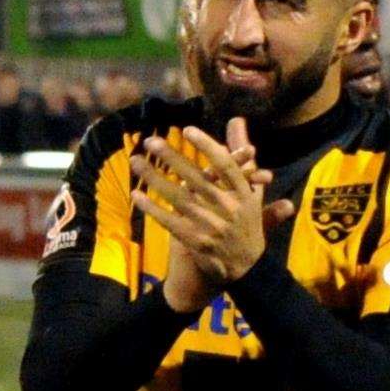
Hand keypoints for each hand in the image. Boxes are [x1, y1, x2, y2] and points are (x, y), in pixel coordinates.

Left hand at [130, 121, 292, 302]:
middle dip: (171, 158)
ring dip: (154, 179)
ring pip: (179, 198)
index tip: (188, 130)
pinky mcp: (196, 241)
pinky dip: (152, 208)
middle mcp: (228, 209)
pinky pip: (170, 221)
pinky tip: (137, 195)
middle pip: (196, 178)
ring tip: (136, 162)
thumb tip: (236, 121)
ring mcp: (212, 226)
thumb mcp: (252, 190)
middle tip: (150, 142)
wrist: (247, 269)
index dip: (207, 147)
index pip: (226, 166)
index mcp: (244, 194)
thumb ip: (242, 156)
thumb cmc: (248, 224)